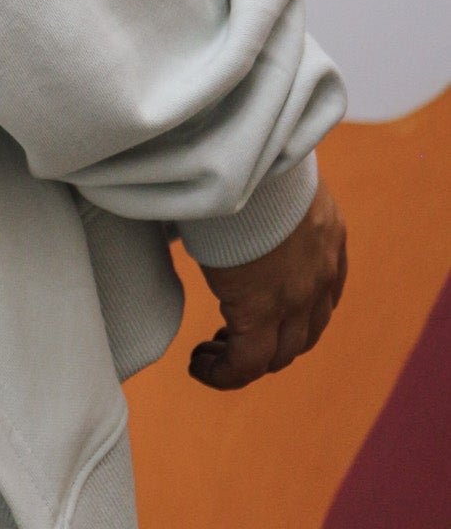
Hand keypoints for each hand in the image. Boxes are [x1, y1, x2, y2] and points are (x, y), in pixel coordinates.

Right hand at [190, 175, 347, 390]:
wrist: (248, 160)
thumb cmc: (249, 155)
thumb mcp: (272, 176)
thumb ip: (264, 194)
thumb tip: (231, 192)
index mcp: (328, 238)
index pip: (325, 297)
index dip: (296, 315)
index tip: (263, 313)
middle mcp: (320, 275)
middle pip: (305, 334)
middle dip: (272, 344)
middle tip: (231, 338)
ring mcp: (293, 298)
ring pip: (278, 355)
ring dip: (247, 361)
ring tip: (212, 354)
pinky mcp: (258, 311)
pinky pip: (244, 364)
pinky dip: (223, 373)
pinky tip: (200, 365)